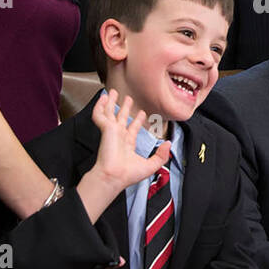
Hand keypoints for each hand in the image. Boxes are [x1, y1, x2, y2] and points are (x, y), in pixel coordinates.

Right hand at [76, 90, 169, 222]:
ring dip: (111, 103)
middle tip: (128, 98)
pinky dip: (99, 106)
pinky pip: (99, 115)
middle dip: (124, 108)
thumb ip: (161, 155)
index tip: (141, 112)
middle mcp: (119, 137)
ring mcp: (111, 132)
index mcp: (128, 144)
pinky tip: (103, 98)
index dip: (137, 120)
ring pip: (110, 113)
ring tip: (113, 92)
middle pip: (121, 118)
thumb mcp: (151, 166)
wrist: (114, 176)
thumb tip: (168, 144)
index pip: (133, 128)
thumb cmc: (128, 175)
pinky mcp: (105, 129)